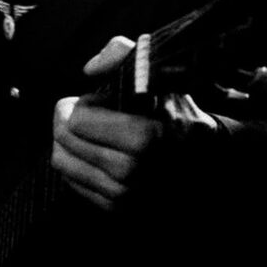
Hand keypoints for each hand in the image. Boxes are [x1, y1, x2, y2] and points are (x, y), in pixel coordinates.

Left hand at [50, 38, 220, 212]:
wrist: (205, 159)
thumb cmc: (177, 114)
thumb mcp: (159, 76)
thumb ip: (124, 55)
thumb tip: (89, 69)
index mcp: (143, 136)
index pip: (75, 119)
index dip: (82, 103)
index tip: (99, 100)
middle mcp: (132, 171)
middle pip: (64, 140)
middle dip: (66, 119)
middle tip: (84, 112)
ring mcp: (124, 196)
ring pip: (61, 162)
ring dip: (67, 142)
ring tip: (89, 131)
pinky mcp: (117, 211)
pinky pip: (72, 182)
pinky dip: (75, 164)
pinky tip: (94, 152)